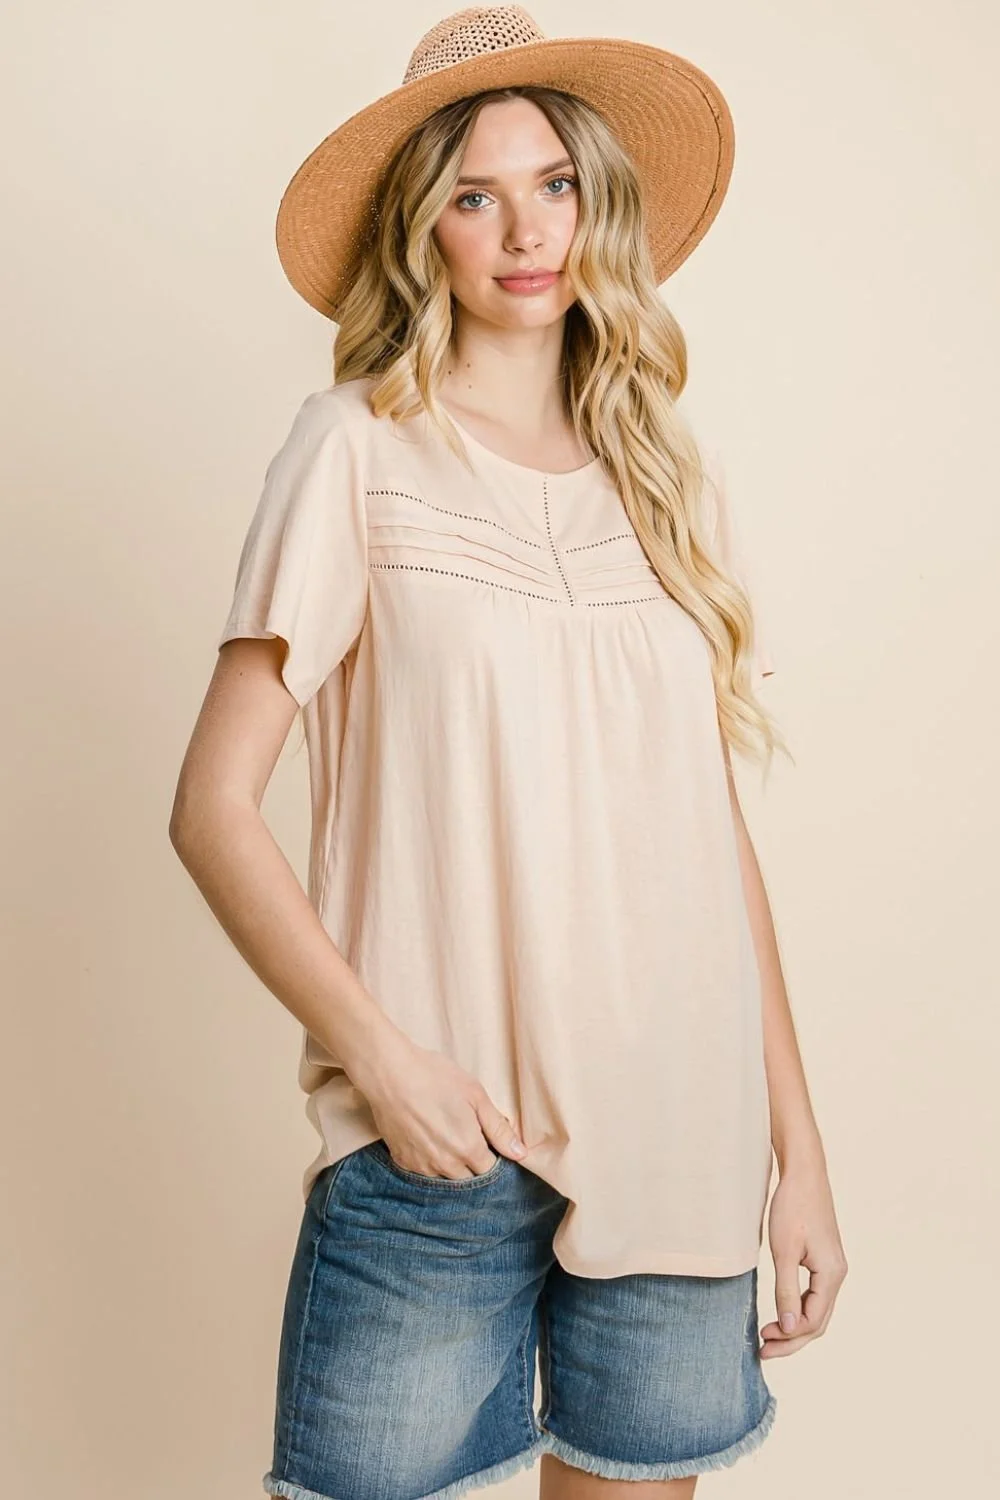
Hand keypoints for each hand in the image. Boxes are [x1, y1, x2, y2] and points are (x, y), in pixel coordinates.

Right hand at [350, 1029, 528, 1178]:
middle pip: (468, 1178)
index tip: (487, 1141)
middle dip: (472, 1163)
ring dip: (451, 1164)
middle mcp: (446, 1165)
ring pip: (445, 1177)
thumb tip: (521, 1153)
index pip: (490, 1170)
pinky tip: (427, 1138)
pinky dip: (430, 1160)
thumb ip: (499, 1128)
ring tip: (445, 1135)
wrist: (389, 1074)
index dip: (492, 1156)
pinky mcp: (403, 1161)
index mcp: (468, 1149)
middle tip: (466, 1135)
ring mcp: (422, 1166)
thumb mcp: (475, 1095)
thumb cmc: (435, 1078)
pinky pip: (424, 1171)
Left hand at [758, 1155, 848, 1358]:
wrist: (804, 1173)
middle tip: (763, 1350)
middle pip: (818, 1321)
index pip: (813, 1321)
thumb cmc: (792, 1207)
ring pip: (817, 1309)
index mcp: (832, 1275)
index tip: (761, 1342)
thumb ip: (787, 1291)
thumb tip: (789, 1329)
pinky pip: (815, 1294)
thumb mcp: (784, 1251)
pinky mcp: (824, 1259)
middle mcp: (838, 1274)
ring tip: (768, 1336)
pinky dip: (799, 1308)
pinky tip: (782, 1312)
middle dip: (792, 1339)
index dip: (788, 1337)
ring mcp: (833, 1267)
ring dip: (795, 1326)